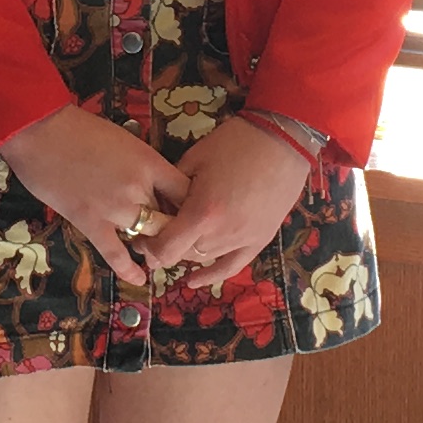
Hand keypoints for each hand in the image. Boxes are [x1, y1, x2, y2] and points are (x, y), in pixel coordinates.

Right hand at [0, 104, 191, 287]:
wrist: (39, 131)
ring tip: (155, 252)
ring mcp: (115, 207)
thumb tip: (152, 184)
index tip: (189, 213)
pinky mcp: (91, 222)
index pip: (186, 192)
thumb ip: (140, 163)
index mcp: (149, 161)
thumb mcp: (123, 140)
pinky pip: (116, 253)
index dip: (192, 206)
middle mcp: (138, 187)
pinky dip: (128, 268)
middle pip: (172, 218)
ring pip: (149, 237)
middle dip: (175, 230)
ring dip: (153, 245)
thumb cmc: (79, 128)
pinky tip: (139, 279)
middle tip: (174, 237)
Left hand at [151, 113, 316, 290]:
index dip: (149, 246)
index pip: (166, 248)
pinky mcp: (260, 240)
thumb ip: (173, 189)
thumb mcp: (193, 159)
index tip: (141, 236)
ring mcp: (243, 240)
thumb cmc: (235, 143)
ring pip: (204, 258)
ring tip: (177, 240)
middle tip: (155, 233)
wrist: (282, 141)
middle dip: (166, 245)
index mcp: (202, 213)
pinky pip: (233, 266)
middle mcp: (221, 234)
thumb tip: (159, 207)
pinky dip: (212, 275)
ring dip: (187, 251)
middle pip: (183, 254)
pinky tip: (194, 281)